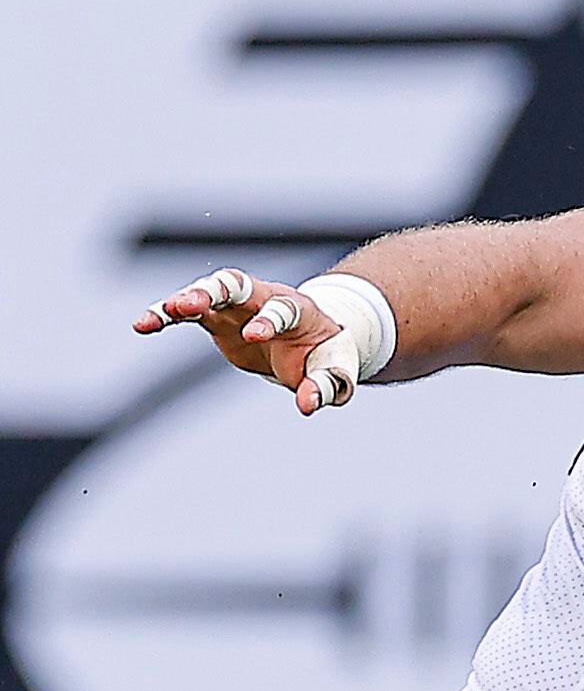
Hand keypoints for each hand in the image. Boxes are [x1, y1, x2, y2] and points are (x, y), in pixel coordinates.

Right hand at [134, 267, 356, 413]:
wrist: (313, 341)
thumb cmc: (326, 355)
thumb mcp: (335, 372)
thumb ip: (325, 386)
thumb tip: (306, 405)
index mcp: (300, 310)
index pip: (281, 308)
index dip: (268, 319)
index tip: (255, 335)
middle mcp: (265, 299)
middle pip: (237, 285)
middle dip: (214, 291)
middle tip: (192, 304)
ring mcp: (239, 305)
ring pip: (208, 291)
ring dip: (185, 298)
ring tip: (162, 313)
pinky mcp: (218, 319)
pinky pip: (187, 312)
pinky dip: (165, 315)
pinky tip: (142, 324)